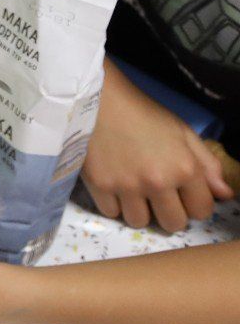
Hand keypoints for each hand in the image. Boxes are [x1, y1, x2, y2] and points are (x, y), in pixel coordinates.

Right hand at [83, 65, 232, 230]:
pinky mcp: (99, 185)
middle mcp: (157, 182)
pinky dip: (113, 204)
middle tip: (158, 196)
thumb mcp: (183, 133)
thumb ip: (207, 165)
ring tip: (133, 191)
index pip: (202, 211)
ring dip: (139, 210)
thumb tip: (225, 194)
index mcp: (184, 168)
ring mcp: (126, 186)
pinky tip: (114, 186)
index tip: (182, 194)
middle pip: (172, 224)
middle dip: (169, 213)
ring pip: (139, 222)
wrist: (98, 99)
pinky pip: (111, 213)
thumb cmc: (143, 113)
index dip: (194, 204)